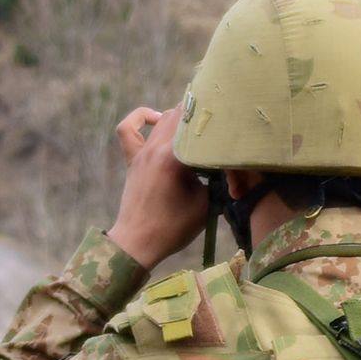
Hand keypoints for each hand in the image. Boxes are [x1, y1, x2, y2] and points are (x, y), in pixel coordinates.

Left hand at [107, 105, 214, 267]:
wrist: (137, 243)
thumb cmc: (173, 228)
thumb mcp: (205, 204)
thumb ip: (217, 180)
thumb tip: (226, 163)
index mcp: (173, 158)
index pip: (199, 128)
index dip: (218, 125)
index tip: (232, 129)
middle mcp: (155, 148)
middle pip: (181, 116)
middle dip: (202, 118)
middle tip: (220, 127)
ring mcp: (141, 152)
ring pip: (163, 119)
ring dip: (181, 118)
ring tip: (198, 127)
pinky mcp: (132, 159)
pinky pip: (128, 130)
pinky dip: (141, 119)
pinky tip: (156, 120)